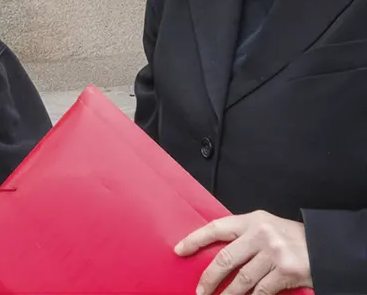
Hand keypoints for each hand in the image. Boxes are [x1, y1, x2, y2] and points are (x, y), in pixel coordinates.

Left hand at [175, 210, 312, 294]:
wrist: (327, 247)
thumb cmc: (293, 239)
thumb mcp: (266, 228)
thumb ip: (244, 236)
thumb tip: (214, 252)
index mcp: (252, 220)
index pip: (216, 228)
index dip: (195, 239)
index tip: (179, 250)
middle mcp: (261, 234)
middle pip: (225, 258)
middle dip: (209, 277)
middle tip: (199, 290)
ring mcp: (274, 253)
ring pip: (242, 279)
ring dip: (227, 294)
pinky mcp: (286, 271)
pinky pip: (261, 291)